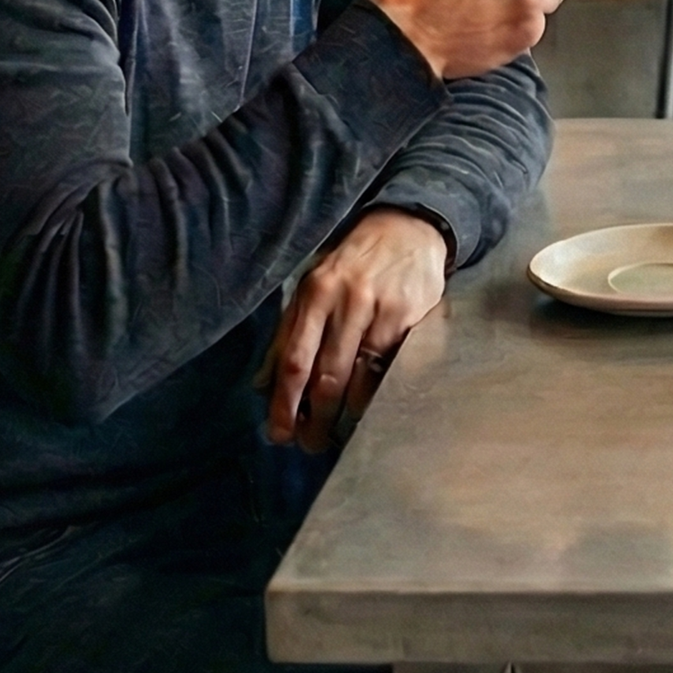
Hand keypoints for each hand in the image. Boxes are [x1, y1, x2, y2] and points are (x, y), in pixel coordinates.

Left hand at [264, 208, 447, 452]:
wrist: (410, 228)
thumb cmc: (354, 263)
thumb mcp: (313, 285)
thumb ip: (288, 332)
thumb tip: (262, 384)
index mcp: (316, 293)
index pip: (294, 359)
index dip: (284, 404)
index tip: (279, 434)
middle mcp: (347, 300)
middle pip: (326, 376)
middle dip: (314, 420)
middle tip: (309, 444)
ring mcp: (381, 309)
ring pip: (359, 378)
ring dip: (344, 414)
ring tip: (336, 433)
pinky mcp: (410, 317)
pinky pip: (388, 369)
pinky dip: (375, 395)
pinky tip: (367, 408)